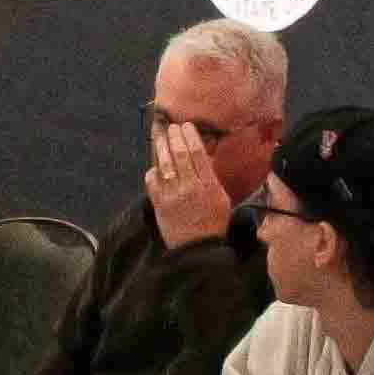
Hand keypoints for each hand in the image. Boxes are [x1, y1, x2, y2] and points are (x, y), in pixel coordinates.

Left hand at [140, 125, 234, 248]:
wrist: (198, 248)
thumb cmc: (213, 223)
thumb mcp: (221, 198)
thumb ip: (211, 178)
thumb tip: (203, 157)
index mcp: (208, 185)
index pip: (198, 154)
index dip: (190, 137)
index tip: (186, 126)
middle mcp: (190, 187)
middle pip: (179, 155)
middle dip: (174, 137)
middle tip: (171, 127)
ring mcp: (172, 195)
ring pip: (164, 164)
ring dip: (161, 147)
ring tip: (161, 136)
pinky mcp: (159, 204)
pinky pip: (152, 182)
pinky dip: (152, 171)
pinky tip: (155, 166)